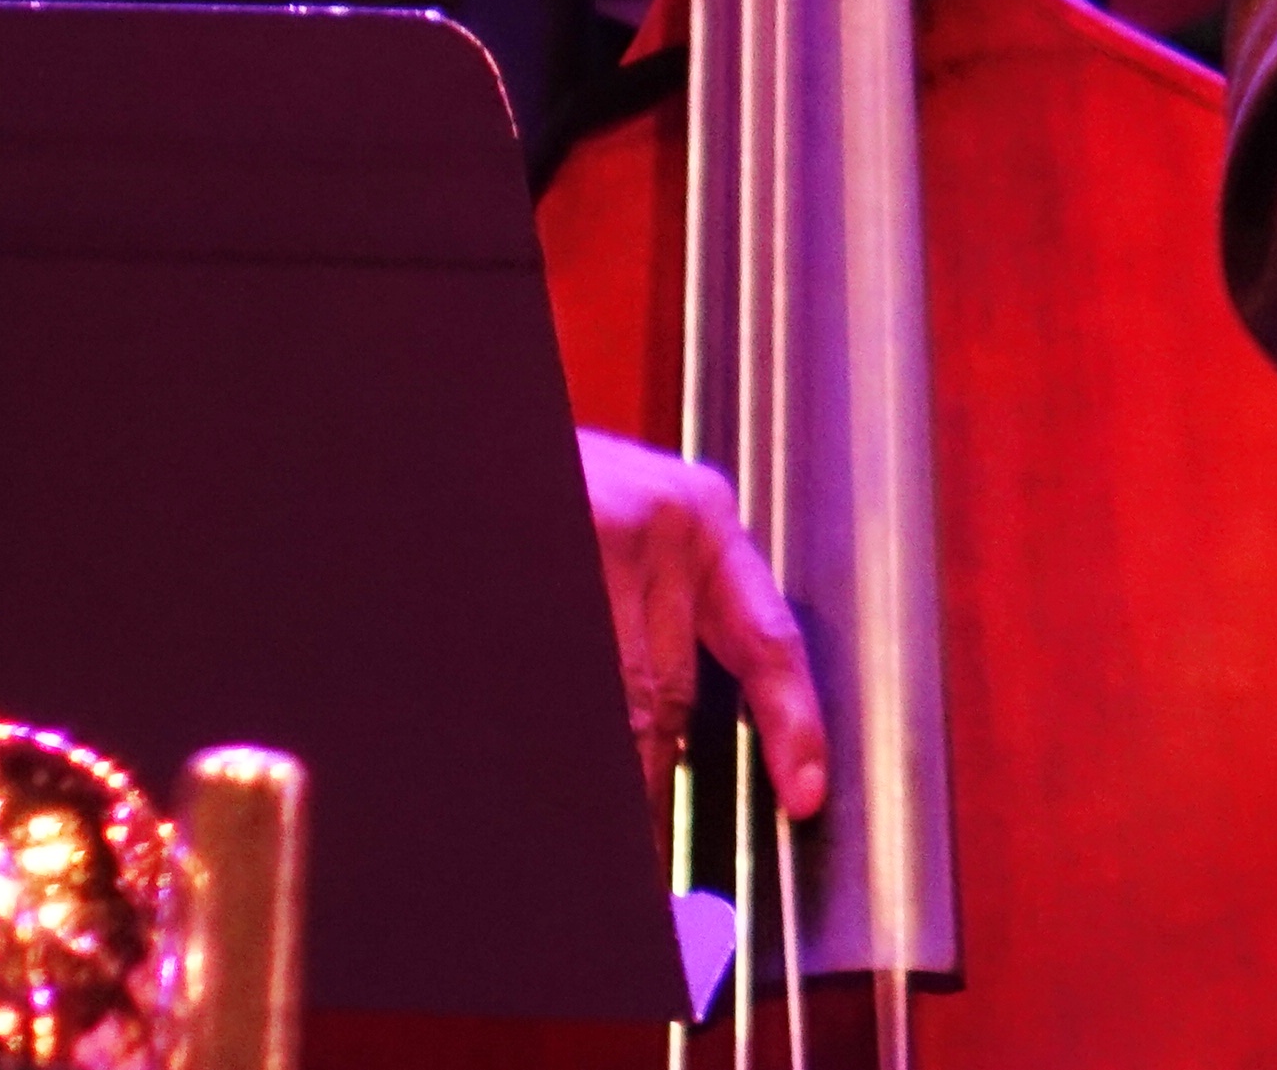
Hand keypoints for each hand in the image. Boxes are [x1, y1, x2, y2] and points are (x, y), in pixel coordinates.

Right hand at [572, 424, 829, 822]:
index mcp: (703, 514)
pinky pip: (574, 679)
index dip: (794, 724)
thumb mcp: (632, 516)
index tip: (805, 795)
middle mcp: (660, 525)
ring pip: (620, 703)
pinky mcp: (548, 562)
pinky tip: (564, 744)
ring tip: (621, 822)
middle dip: (653, 771)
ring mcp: (595, 540)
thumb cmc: (561, 483)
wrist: (471, 433)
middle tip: (651, 844)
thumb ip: (666, 600)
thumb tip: (674, 725)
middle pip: (671, 695)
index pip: (769, 637)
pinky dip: (569, 730)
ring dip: (618, 761)